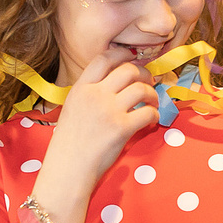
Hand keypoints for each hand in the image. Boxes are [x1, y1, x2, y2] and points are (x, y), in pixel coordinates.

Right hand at [38, 52, 160, 214]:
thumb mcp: (72, 109)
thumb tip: (115, 84)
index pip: (104, 58)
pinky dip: (154, 114)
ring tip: (152, 102)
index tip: (133, 56)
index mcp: (81, 88)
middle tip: (149, 82)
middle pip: (128, 70)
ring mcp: (108, 111)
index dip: (122, 53)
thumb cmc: (69, 144)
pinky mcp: (122, 128)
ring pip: (141, 89)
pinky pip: (148, 113)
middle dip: (144, 74)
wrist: (67, 169)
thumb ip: (89, 94)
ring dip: (152, 94)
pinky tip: (150, 120)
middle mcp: (94, 95)